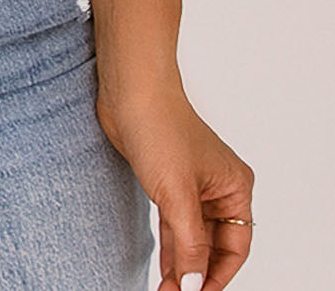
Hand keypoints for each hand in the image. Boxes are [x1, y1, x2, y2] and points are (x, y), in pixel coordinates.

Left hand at [96, 75, 254, 290]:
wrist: (129, 92)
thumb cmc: (160, 128)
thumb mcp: (178, 194)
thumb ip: (190, 244)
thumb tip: (195, 286)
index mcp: (235, 187)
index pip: (236, 247)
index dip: (218, 276)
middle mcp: (219, 187)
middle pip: (215, 245)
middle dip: (198, 273)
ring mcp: (193, 185)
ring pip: (194, 237)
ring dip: (183, 264)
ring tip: (168, 290)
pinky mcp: (168, 182)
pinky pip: (176, 224)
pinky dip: (172, 247)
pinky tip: (166, 270)